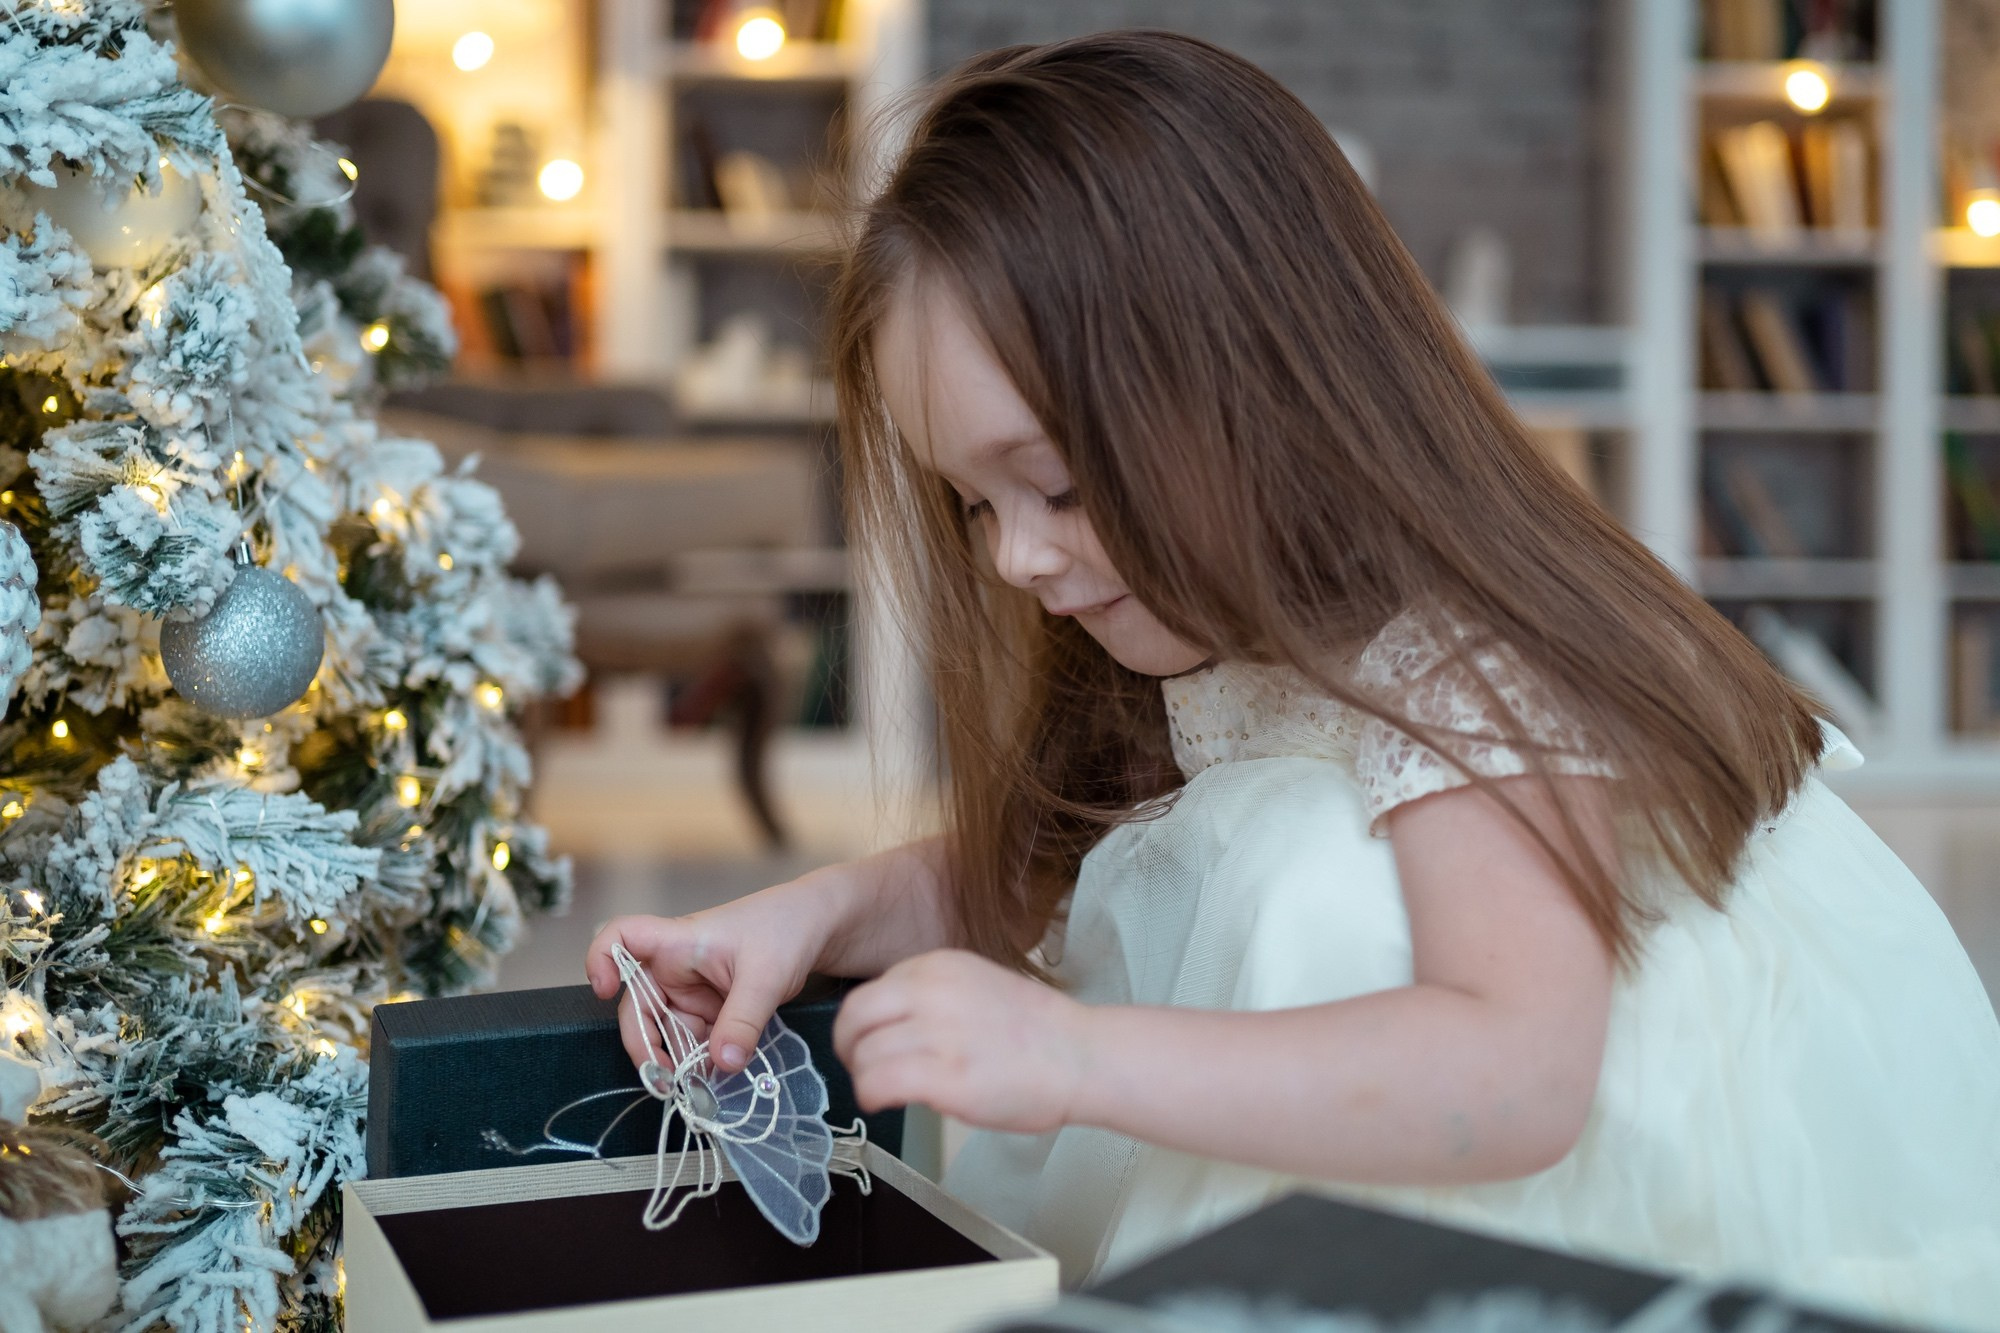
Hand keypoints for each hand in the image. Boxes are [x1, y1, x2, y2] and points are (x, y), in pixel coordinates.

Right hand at [586, 884, 830, 1074]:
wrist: (821, 927)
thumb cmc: (787, 929)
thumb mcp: (766, 976)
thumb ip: (743, 1021)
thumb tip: (723, 1065)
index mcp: (679, 942)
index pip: (622, 936)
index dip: (602, 959)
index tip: (604, 990)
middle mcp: (677, 968)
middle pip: (638, 1006)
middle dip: (646, 1046)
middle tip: (664, 1082)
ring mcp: (693, 992)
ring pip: (667, 1033)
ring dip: (676, 1063)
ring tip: (695, 1092)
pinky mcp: (713, 1011)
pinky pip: (695, 1042)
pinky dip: (700, 1064)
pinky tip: (712, 1085)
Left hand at [832, 949, 1093, 1134]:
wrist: (1082, 1056)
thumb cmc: (1038, 1032)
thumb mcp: (976, 987)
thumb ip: (933, 997)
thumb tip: (893, 1027)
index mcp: (940, 966)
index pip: (870, 991)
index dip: (864, 1025)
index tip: (872, 1044)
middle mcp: (933, 991)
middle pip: (854, 1016)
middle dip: (849, 1047)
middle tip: (862, 1068)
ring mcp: (939, 1032)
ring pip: (862, 1053)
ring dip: (864, 1077)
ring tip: (884, 1090)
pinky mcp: (945, 1075)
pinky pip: (878, 1081)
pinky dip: (871, 1095)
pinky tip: (885, 1103)